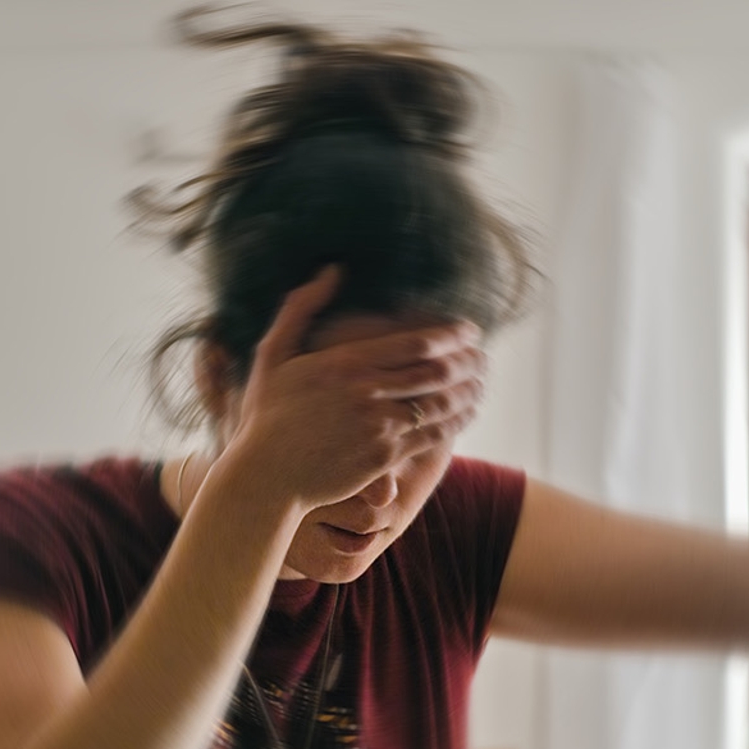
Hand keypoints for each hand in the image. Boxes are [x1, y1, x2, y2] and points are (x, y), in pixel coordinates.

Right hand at [223, 266, 487, 511]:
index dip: (454, 336)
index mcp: (346, 362)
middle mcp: (368, 391)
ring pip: (442, 403)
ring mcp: (379, 426)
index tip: (471, 331)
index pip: (418, 342)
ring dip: (469, 391)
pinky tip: (466, 414)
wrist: (265, 478)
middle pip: (439, 370)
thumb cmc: (266, 416)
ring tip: (481, 383)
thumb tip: (331, 270)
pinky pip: (433, 435)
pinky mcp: (385, 457)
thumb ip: (301, 308)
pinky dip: (457, 422)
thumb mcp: (273, 354)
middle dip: (470, 361)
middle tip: (483, 356)